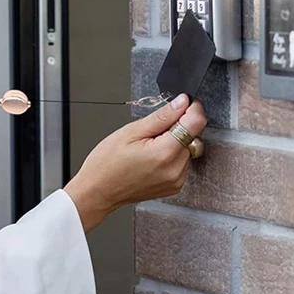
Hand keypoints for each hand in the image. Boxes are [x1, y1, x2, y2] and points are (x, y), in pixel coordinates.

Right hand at [64, 94, 206, 232]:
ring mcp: (176, 180)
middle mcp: (175, 169)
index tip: (184, 103)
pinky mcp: (175, 186)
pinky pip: (183, 162)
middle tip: (155, 128)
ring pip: (189, 149)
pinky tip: (153, 156)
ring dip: (177, 141)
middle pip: (194, 136)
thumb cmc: (107, 163)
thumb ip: (161, 116)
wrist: (98, 191)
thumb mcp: (130, 131)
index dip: (192, 108)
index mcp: (164, 153)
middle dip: (181, 125)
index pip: (196, 123)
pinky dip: (173, 155)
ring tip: (150, 145)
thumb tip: (182, 102)